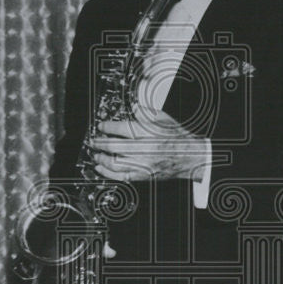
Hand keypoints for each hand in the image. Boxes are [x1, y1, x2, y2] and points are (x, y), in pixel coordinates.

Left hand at [88, 109, 207, 182]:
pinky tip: (100, 168)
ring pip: (114, 162)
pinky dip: (108, 173)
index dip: (106, 127)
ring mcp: (143, 164)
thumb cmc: (177, 137)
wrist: (190, 156)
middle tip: (92, 141)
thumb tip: (133, 107)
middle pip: (113, 146)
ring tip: (95, 154)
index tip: (101, 126)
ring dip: (101, 158)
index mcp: (147, 132)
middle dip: (98, 143)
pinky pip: (121, 176)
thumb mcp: (163, 118)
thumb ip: (145, 112)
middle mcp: (143, 149)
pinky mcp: (143, 175)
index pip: (120, 128)